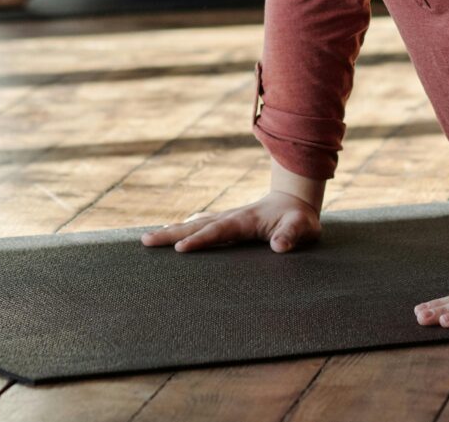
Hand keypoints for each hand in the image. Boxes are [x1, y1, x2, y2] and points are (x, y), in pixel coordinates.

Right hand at [138, 191, 321, 253]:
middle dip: (171, 234)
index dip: (200, 240)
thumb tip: (279, 246)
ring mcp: (226, 219)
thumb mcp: (303, 227)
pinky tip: (169, 233)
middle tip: (145, 241)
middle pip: (196, 225)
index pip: (218, 231)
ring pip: (194, 224)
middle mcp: (231, 217)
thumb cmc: (300, 218)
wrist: (295, 199)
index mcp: (245, 221)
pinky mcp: (226, 223)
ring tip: (147, 239)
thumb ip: (292, 235)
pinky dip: (182, 230)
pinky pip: (200, 226)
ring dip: (171, 231)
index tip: (179, 249)